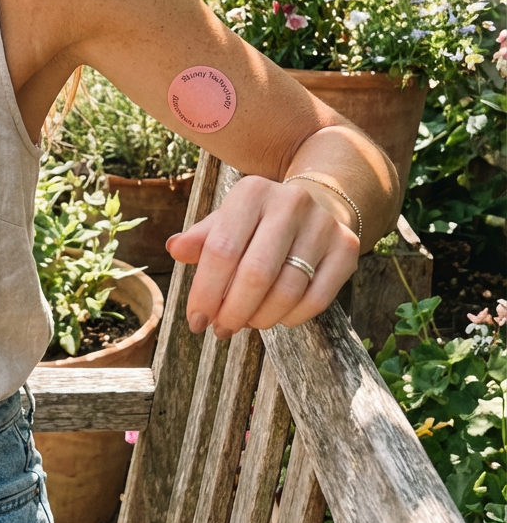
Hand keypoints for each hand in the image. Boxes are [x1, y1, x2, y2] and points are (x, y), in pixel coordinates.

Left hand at [166, 174, 359, 336]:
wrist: (319, 202)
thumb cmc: (259, 221)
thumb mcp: (227, 222)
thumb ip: (201, 238)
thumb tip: (175, 249)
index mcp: (252, 191)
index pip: (221, 250)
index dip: (205, 292)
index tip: (196, 320)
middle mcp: (290, 202)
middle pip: (255, 274)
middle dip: (232, 311)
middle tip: (221, 330)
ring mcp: (323, 224)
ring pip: (287, 290)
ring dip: (260, 318)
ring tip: (247, 323)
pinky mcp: (346, 248)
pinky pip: (316, 299)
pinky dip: (292, 317)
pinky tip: (277, 318)